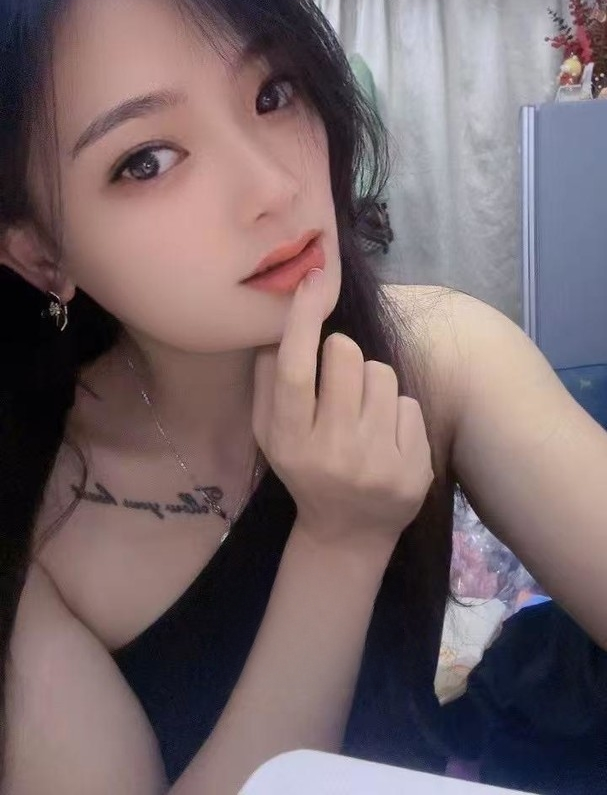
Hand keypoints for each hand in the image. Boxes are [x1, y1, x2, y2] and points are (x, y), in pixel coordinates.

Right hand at [252, 269, 433, 552]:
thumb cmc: (306, 470)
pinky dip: (397, 413)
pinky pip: (410, 404)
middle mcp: (332, 451)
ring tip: (363, 413)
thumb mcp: (272, 435)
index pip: (295, 370)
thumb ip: (268, 382)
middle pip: (347, 356)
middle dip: (343, 353)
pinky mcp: (413, 470)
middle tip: (339, 381)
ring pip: (383, 374)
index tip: (313, 279)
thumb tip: (279, 324)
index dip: (303, 320)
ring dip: (372, 384)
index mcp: (289, 439)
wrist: (348, 534)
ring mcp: (376, 463)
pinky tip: (385, 438)